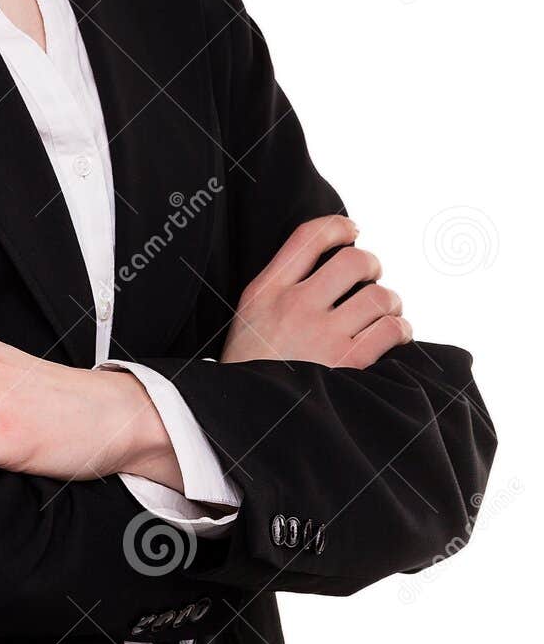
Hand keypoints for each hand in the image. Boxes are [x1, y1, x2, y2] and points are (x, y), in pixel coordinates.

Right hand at [220, 214, 412, 369]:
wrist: (244, 416)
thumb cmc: (250, 368)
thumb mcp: (248, 317)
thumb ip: (278, 288)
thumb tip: (325, 262)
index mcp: (266, 291)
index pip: (309, 236)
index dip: (340, 226)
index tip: (352, 231)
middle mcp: (294, 306)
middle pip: (354, 260)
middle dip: (372, 265)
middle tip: (372, 278)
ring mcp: (321, 335)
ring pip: (379, 296)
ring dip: (391, 302)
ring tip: (385, 312)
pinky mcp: (345, 363)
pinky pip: (390, 330)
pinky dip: (400, 329)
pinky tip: (394, 335)